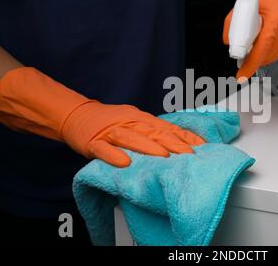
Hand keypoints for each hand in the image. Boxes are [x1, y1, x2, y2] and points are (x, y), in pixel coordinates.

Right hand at [0, 67, 203, 167]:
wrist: (77, 115)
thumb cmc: (110, 121)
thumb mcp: (134, 122)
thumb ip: (153, 132)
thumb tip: (179, 141)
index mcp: (140, 119)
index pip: (166, 127)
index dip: (183, 136)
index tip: (201, 145)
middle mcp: (128, 123)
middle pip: (152, 132)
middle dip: (172, 143)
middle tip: (189, 153)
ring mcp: (110, 132)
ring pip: (130, 138)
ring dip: (148, 147)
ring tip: (163, 156)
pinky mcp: (93, 142)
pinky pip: (103, 149)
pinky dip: (113, 155)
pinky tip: (124, 162)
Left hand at [223, 0, 277, 80]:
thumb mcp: (245, 2)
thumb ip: (232, 22)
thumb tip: (227, 42)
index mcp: (276, 20)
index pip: (261, 50)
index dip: (250, 65)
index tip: (240, 76)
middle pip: (266, 56)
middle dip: (252, 60)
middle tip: (242, 56)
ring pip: (272, 56)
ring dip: (261, 56)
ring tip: (254, 44)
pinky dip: (269, 52)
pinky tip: (265, 42)